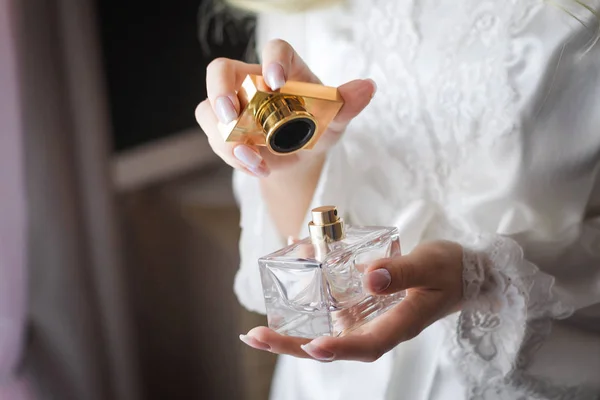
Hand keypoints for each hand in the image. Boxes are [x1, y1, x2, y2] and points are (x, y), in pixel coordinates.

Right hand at [195, 39, 376, 177]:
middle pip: (220, 71)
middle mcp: (252, 81)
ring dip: (226, 138)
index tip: (276, 81)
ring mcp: (233, 105)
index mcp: (284, 68)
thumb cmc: (318, 125)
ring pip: (210, 111)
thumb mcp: (336, 117)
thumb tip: (367, 87)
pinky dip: (234, 157)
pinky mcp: (223, 129)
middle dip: (219, 92)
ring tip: (255, 161)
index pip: (274, 50)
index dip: (272, 61)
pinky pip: (216, 139)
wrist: (303, 153)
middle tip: (230, 117)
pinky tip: (258, 168)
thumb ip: (347, 103)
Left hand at [239, 241, 463, 361]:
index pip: (366, 344)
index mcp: (399, 326)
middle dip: (293, 345)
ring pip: (326, 331)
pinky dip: (308, 300)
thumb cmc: (449, 269)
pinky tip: (288, 282)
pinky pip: (331, 307)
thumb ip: (402, 272)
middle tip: (256, 338)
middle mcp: (378, 327)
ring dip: (292, 331)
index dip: (339, 348)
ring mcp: (367, 318)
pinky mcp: (362, 305)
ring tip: (257, 330)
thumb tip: (369, 278)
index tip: (312, 346)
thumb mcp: (430, 265)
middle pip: (333, 345)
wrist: (461, 271)